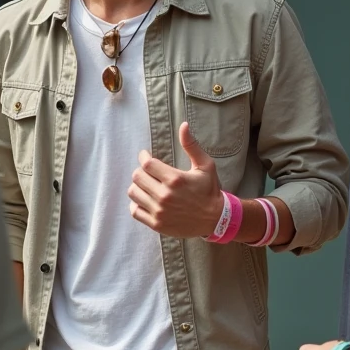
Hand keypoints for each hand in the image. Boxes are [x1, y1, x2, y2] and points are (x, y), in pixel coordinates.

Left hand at [129, 122, 223, 237]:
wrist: (216, 219)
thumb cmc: (209, 190)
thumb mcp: (205, 165)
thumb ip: (191, 145)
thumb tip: (183, 125)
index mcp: (175, 179)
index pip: (147, 164)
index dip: (143, 157)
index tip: (145, 155)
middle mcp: (165, 196)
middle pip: (137, 177)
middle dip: (141, 170)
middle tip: (147, 171)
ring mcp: (159, 211)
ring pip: (133, 193)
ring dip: (137, 186)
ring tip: (146, 184)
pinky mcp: (157, 224)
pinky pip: (135, 211)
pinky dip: (136, 204)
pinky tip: (145, 199)